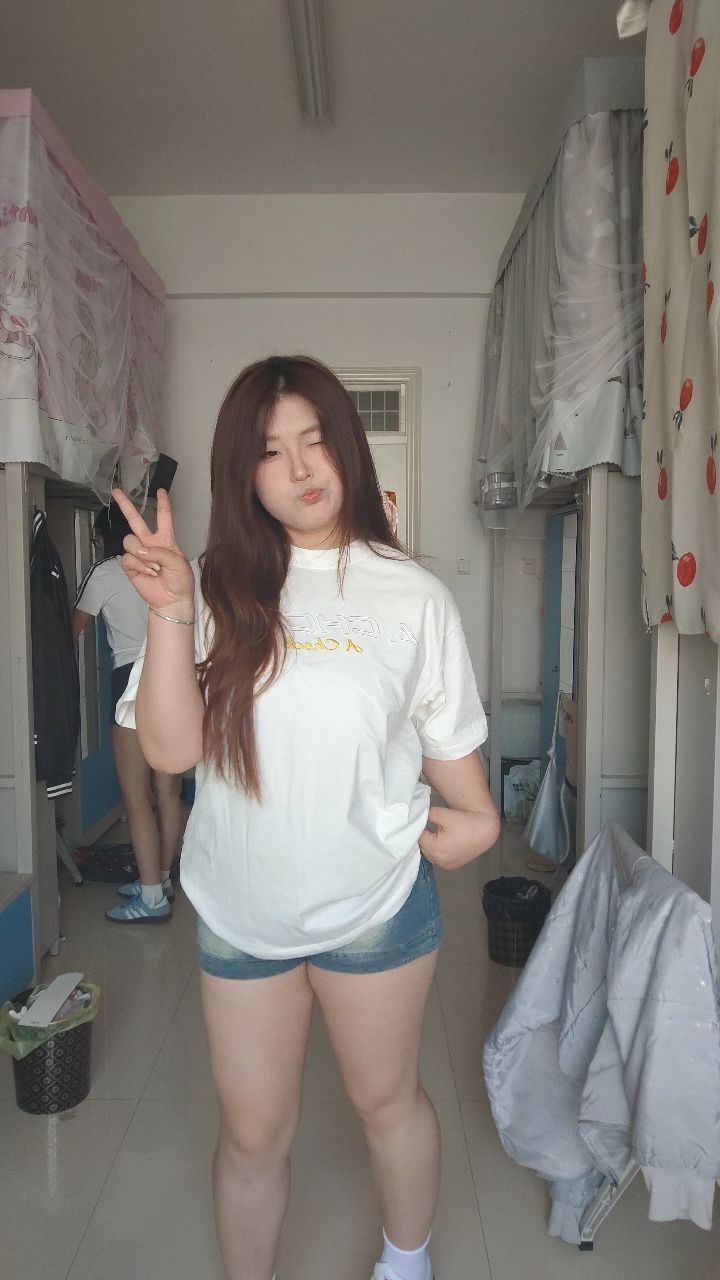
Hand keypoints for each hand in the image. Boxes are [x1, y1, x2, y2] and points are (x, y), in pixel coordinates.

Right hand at [111, 488, 195, 615]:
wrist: (171, 601)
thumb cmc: (180, 581)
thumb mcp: (179, 563)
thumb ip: (161, 552)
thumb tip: (142, 551)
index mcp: (166, 539)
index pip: (164, 517)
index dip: (163, 503)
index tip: (161, 491)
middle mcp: (150, 543)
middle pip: (135, 520)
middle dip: (125, 505)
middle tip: (116, 491)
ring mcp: (139, 554)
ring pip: (129, 541)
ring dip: (142, 554)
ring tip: (154, 567)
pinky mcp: (130, 566)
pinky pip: (128, 558)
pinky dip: (139, 566)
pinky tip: (148, 573)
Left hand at [419, 805, 494, 870]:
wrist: (484, 830)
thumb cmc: (465, 821)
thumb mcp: (443, 814)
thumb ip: (426, 814)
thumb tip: (416, 815)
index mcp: (435, 848)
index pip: (418, 838)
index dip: (418, 828)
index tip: (420, 820)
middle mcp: (439, 860)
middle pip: (422, 847)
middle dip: (423, 837)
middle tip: (427, 825)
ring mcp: (445, 865)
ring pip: (428, 854)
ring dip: (428, 845)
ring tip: (434, 833)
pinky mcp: (450, 867)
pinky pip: (436, 859)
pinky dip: (435, 851)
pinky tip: (440, 842)